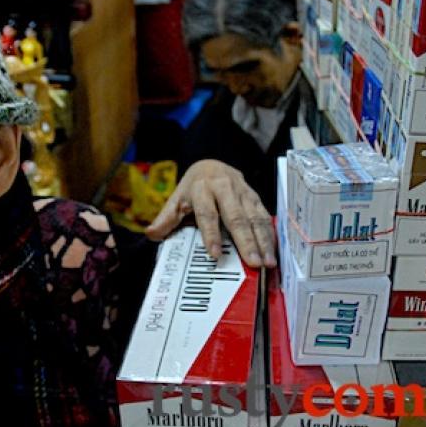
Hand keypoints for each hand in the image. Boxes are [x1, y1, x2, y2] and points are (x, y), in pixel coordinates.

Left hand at [145, 160, 276, 268]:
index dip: (211, 234)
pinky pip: (265, 215)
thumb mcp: (176, 199)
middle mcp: (225, 188)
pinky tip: (273, 251)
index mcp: (202, 188)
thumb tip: (151, 234)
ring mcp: (243, 191)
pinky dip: (270, 234)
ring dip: (263, 241)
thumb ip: (166, 218)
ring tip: (267, 262)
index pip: (207, 214)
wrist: (212, 164)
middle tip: (253, 263)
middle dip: (246, 241)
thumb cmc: (193, 188)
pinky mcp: (255, 196)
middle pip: (237, 217)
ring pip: (255, 217)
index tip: (216, 254)